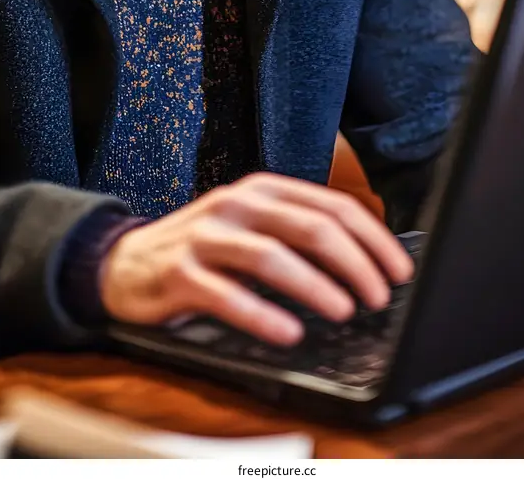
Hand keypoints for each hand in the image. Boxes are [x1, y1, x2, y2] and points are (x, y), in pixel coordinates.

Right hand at [100, 173, 413, 344]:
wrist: (124, 260)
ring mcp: (207, 236)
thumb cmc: (202, 247)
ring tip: (345, 311)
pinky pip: (227, 294)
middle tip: (379, 296)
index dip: (372, 238)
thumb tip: (365, 263)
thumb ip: (298, 234)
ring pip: (273, 256)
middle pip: (310, 227)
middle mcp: (238, 205)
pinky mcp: (181, 272)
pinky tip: (289, 333)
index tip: (399, 270)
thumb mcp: (252, 226)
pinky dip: (263, 315)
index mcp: (263, 190)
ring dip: (316, 286)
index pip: (332, 206)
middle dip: (355, 263)